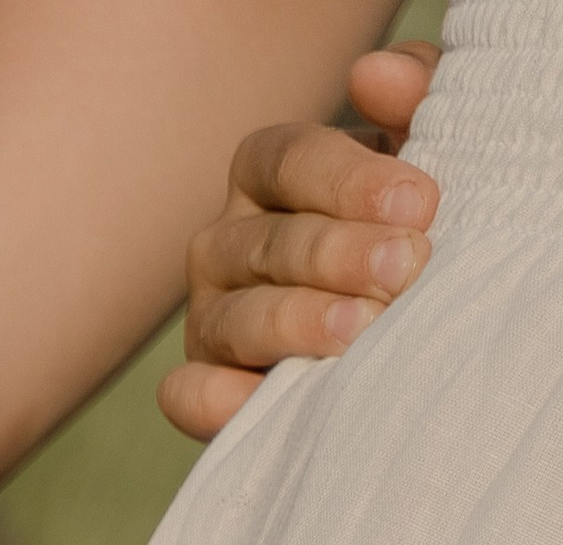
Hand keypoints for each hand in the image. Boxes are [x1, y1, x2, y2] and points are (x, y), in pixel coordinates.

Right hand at [161, 44, 439, 441]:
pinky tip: (265, 398)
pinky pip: (188, 394)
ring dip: (296, 323)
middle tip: (404, 268)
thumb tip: (373, 77)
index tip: (419, 204)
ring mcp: (210, 319)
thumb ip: (412, 98)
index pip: (287, 159)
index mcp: (268, 176)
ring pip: (233, 318)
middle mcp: (226, 243)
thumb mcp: (425, 150)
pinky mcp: (207, 389)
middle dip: (338, 255)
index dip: (349, 179)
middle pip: (267, 243)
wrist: (405, 326)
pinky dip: (216, 398)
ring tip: (361, 329)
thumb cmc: (409, 228)